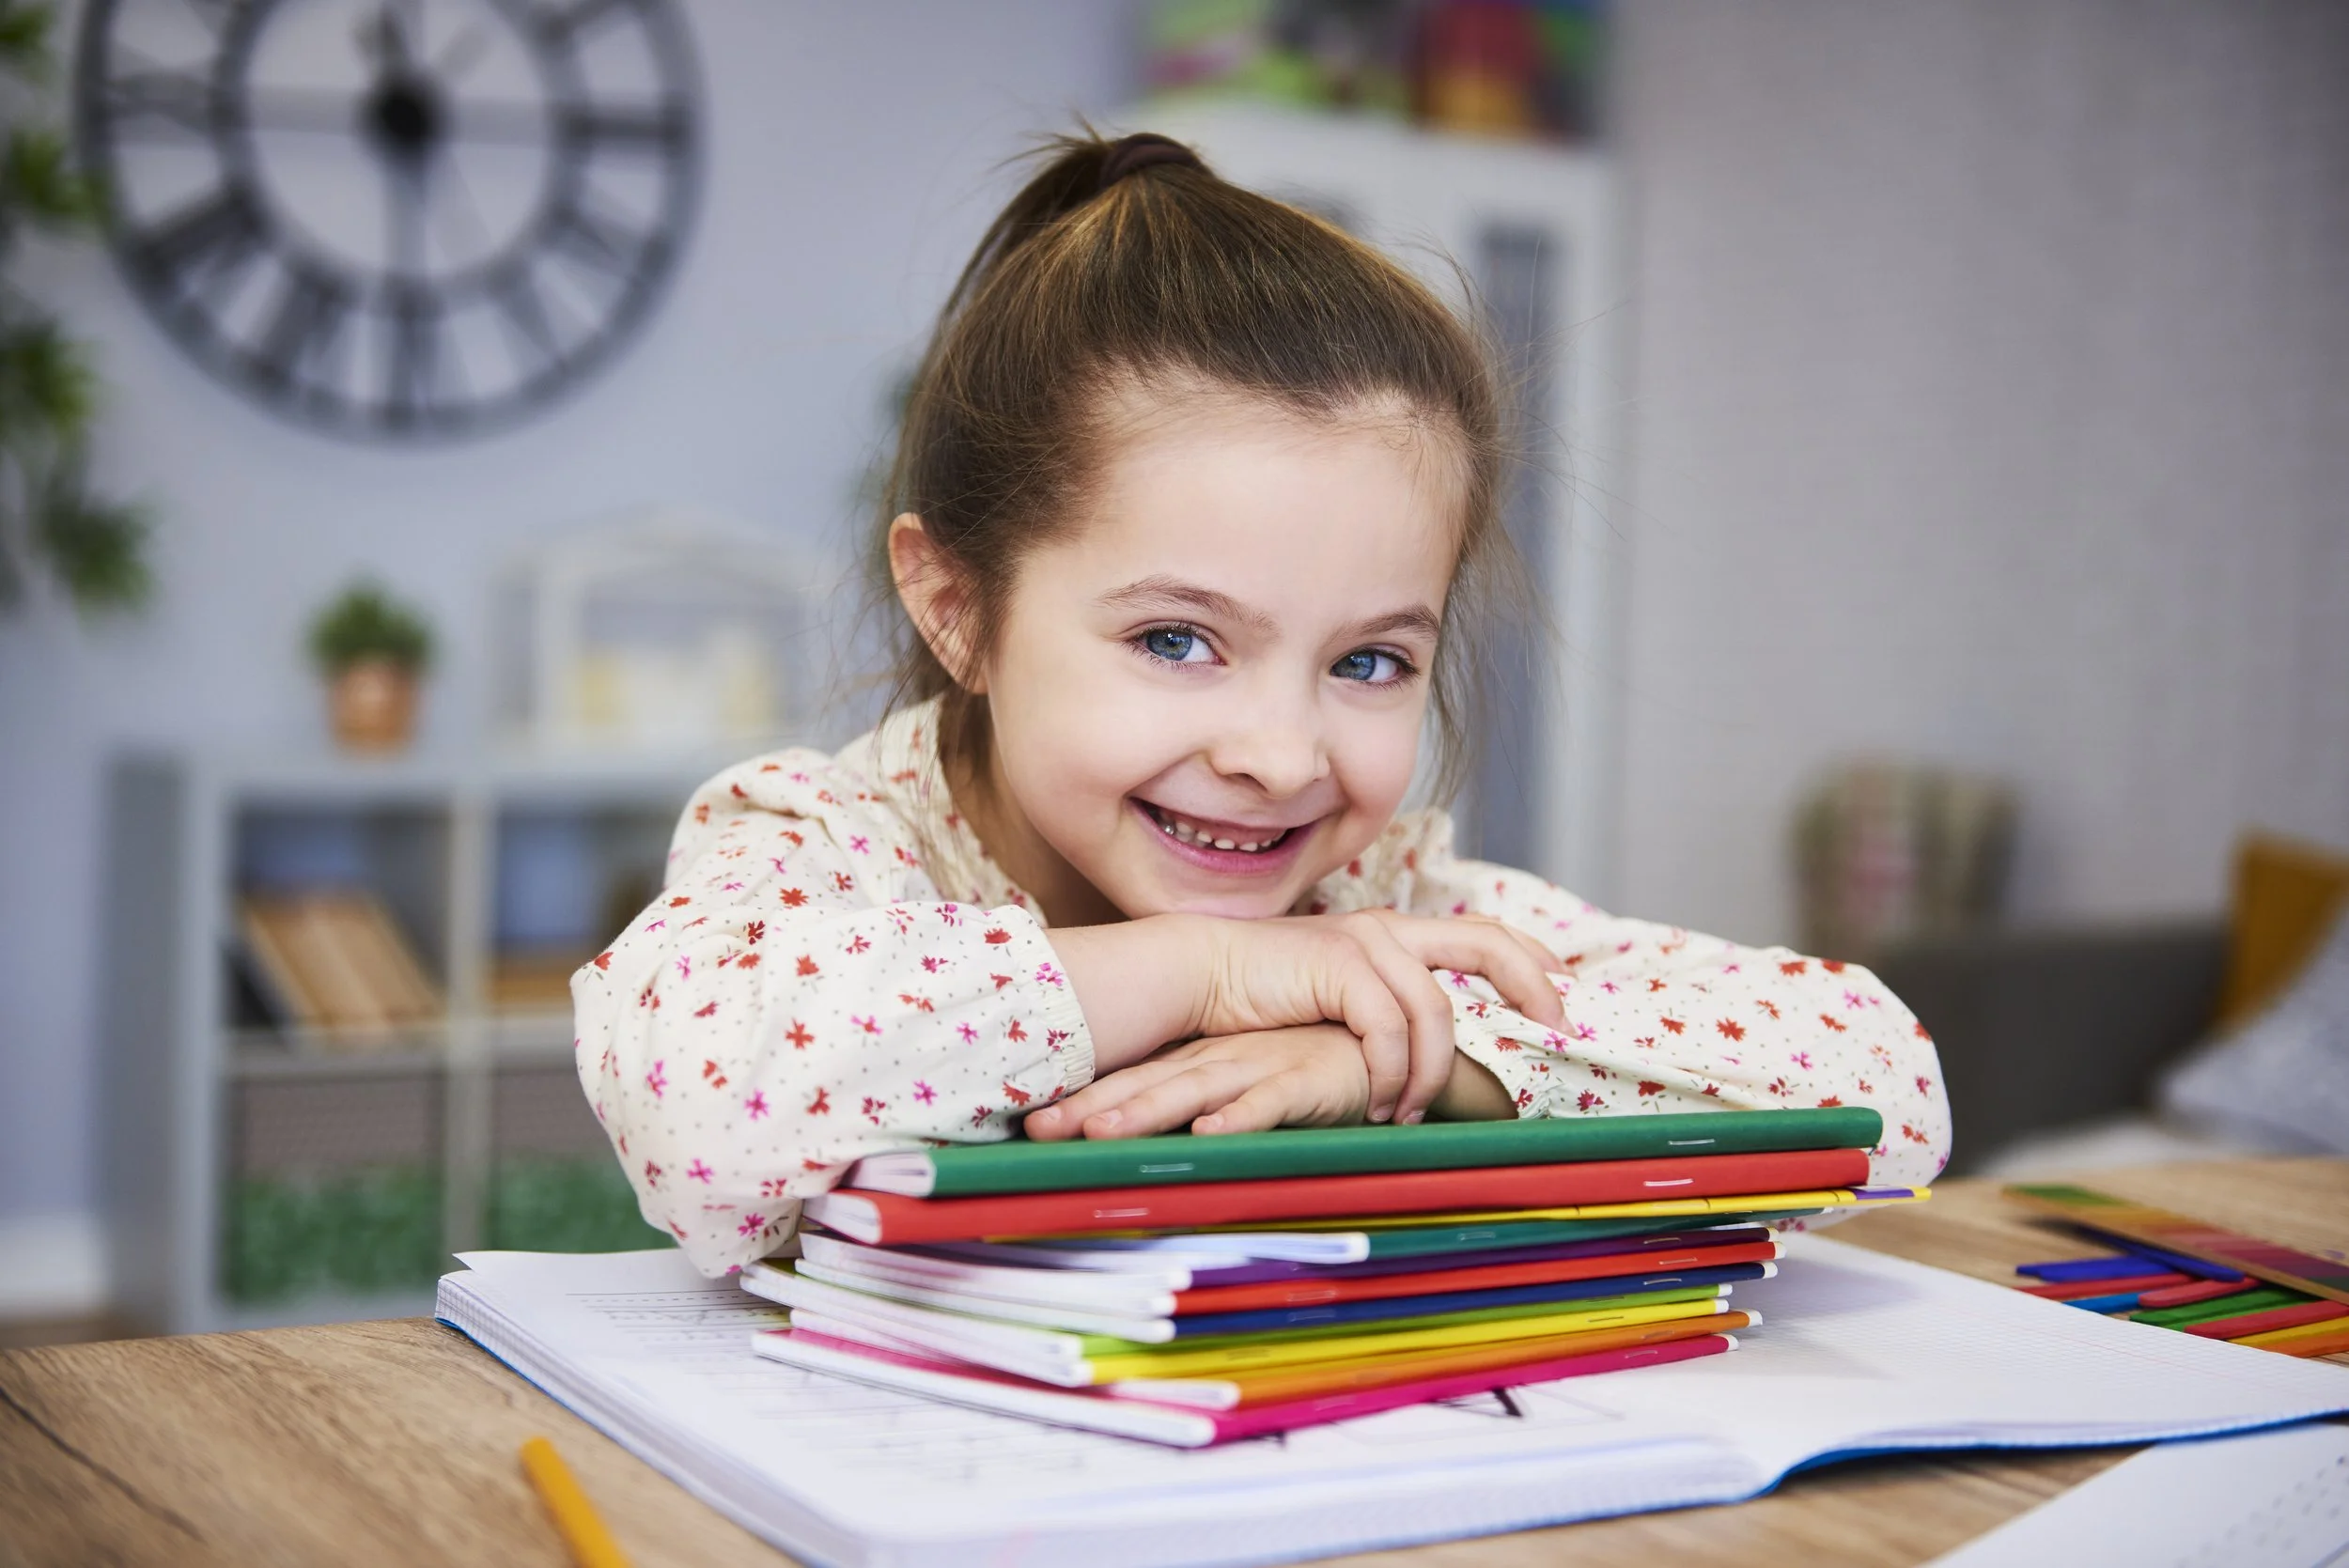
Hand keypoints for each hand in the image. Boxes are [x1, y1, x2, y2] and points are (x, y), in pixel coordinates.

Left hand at [1026, 1026, 1369, 1139]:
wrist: (1389, 1047)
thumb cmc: (1316, 1064)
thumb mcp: (1251, 1084)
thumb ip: (1210, 1104)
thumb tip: (1159, 1136)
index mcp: (1204, 1061)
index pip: (1133, 1080)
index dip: (1084, 1100)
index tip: (1027, 1124)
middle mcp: (1221, 1062)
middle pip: (1146, 1086)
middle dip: (1091, 1109)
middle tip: (1035, 1130)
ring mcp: (1260, 1068)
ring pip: (1194, 1092)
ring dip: (1147, 1112)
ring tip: (1098, 1134)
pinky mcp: (1306, 1081)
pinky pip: (1270, 1103)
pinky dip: (1240, 1119)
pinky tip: (1208, 1134)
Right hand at [1057, 909, 1563, 1126]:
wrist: (1199, 976)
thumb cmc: (1265, 999)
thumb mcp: (1338, 1001)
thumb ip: (1384, 1013)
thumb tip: (1435, 1055)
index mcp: (1395, 932)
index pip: (1484, 932)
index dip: (1532, 961)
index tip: (1566, 997)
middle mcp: (1389, 929)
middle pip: (1487, 943)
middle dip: (1531, 988)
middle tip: (1559, 1034)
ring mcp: (1365, 941)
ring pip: (1434, 1011)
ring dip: (1430, 1072)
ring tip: (1413, 1111)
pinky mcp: (1338, 964)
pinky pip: (1387, 1029)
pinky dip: (1390, 1073)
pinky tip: (1380, 1102)